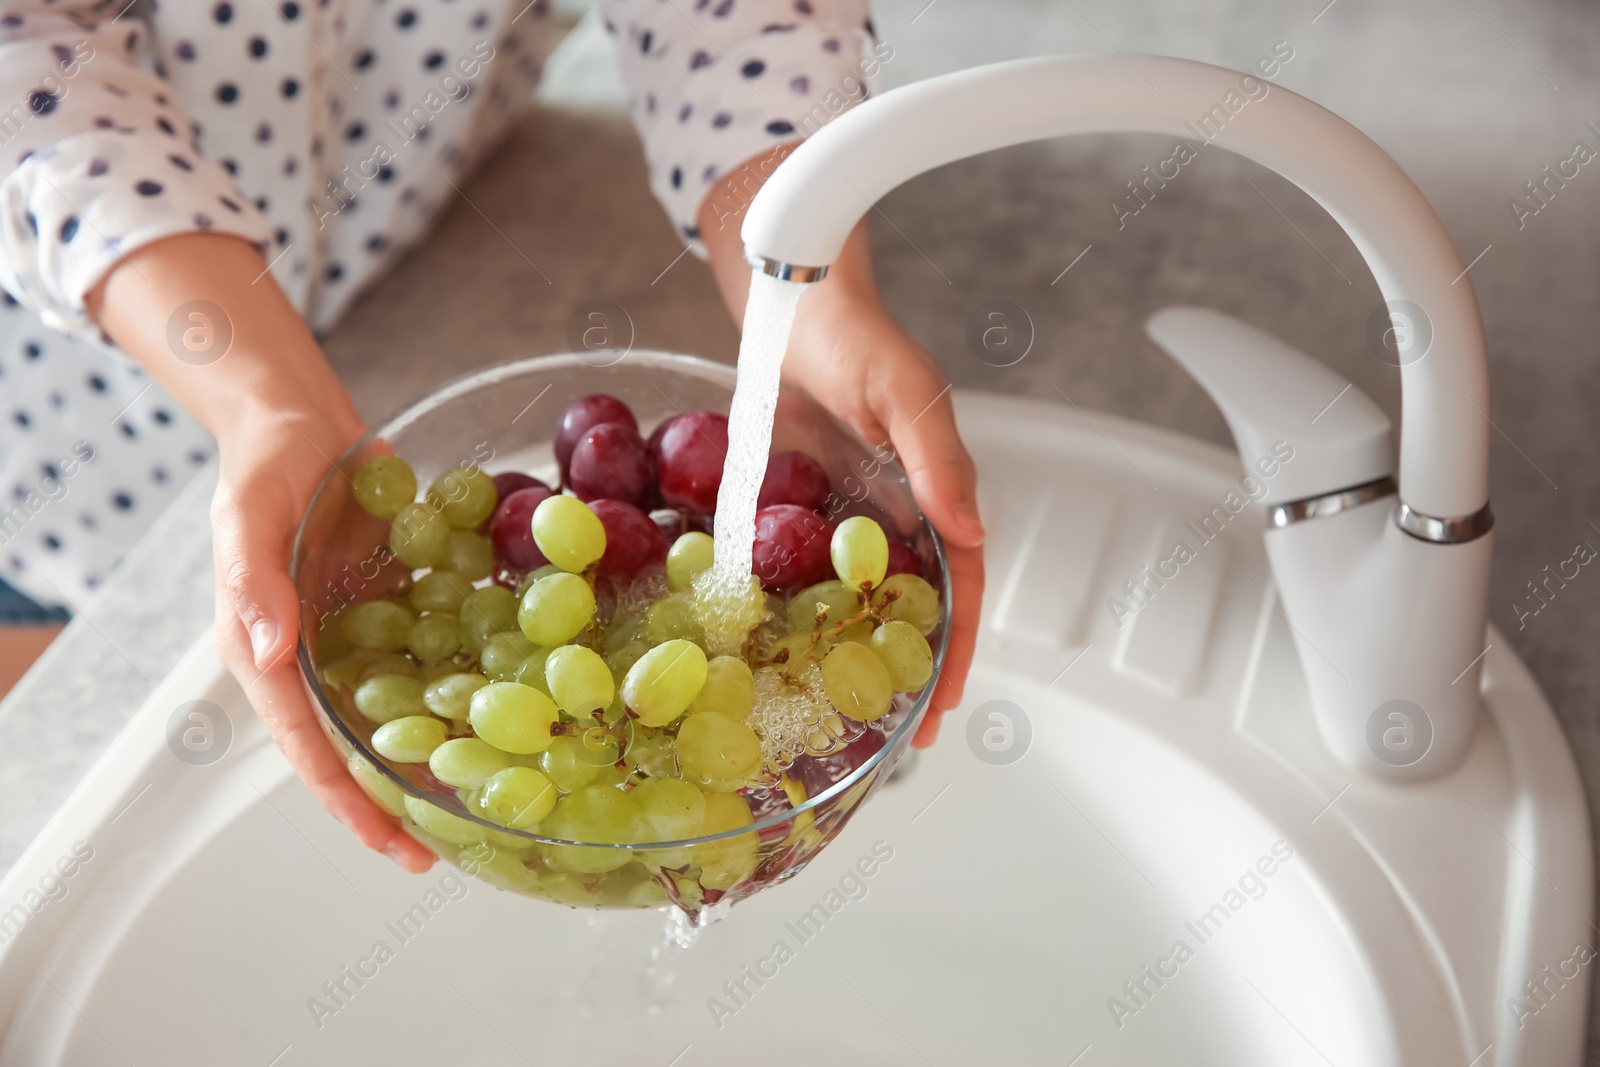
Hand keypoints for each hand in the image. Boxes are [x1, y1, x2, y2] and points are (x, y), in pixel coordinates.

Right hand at [89, 234, 435, 872]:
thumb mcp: (246, 519)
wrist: (304, 424)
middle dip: (400, 801)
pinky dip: (470, 680)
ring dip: (443, 752)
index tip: (390, 844)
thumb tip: (272, 652)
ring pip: (403, 712)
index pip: (307, 748)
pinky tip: (522, 701)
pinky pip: (439, 652)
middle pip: (358, 748)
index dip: (349, 801)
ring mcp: (363, 639)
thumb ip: (254, 584)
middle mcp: (318, 662)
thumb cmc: (263, 469)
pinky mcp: (402, 609)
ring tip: (495, 798)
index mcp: (269, 657)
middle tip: (448, 852)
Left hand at [783, 280, 984, 746]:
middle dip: (908, 673)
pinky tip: (779, 649)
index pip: (958, 592)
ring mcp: (846, 518)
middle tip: (893, 735)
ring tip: (838, 713)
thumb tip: (971, 535)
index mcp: (936, 498)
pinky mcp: (800, 508)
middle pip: (912, 610)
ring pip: (860, 601)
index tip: (941, 708)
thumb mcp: (905, 395)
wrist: (791, 303)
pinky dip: (800, 612)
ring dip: (855, 654)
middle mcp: (896, 517)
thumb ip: (937, 460)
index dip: (954, 653)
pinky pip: (804, 571)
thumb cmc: (859, 340)